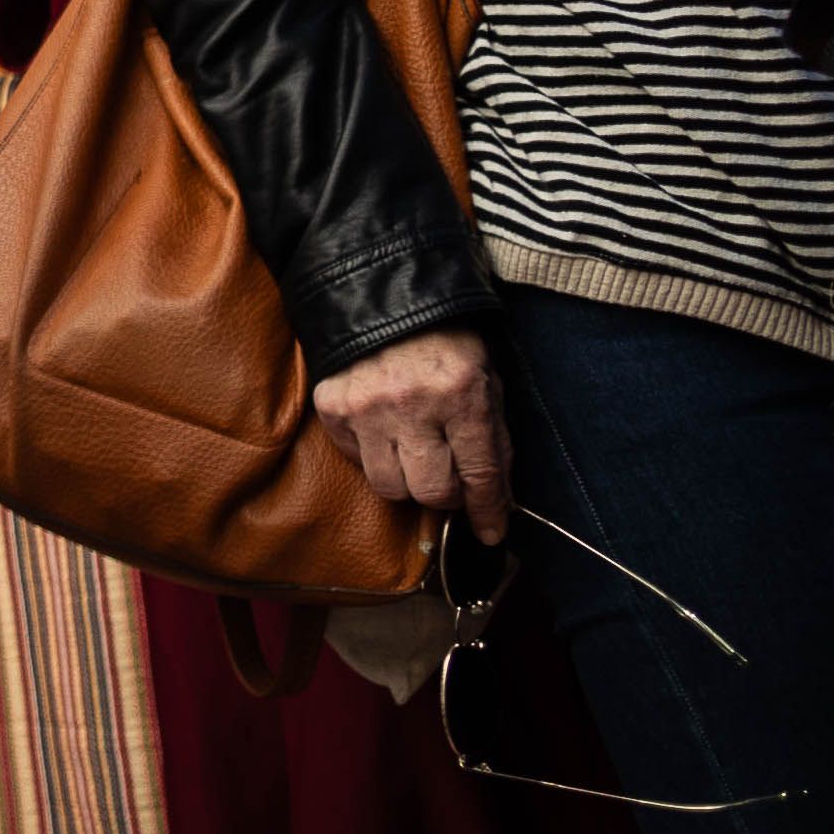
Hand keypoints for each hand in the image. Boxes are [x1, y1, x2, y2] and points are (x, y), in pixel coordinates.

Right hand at [314, 325, 510, 542]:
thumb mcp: (485, 382)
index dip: (488, 510)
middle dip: (447, 494)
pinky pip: (357, 460)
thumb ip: (494, 440)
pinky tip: (384, 431)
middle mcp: (412, 406)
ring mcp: (367, 409)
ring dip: (408, 480)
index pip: (480, 473)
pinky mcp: (334, 409)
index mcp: (462, 395)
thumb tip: (499, 500)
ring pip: (391, 486)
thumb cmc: (446, 344)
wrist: (384, 300)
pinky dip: (375, 456)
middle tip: (449, 478)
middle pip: (431, 491)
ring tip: (414, 456)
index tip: (492, 532)